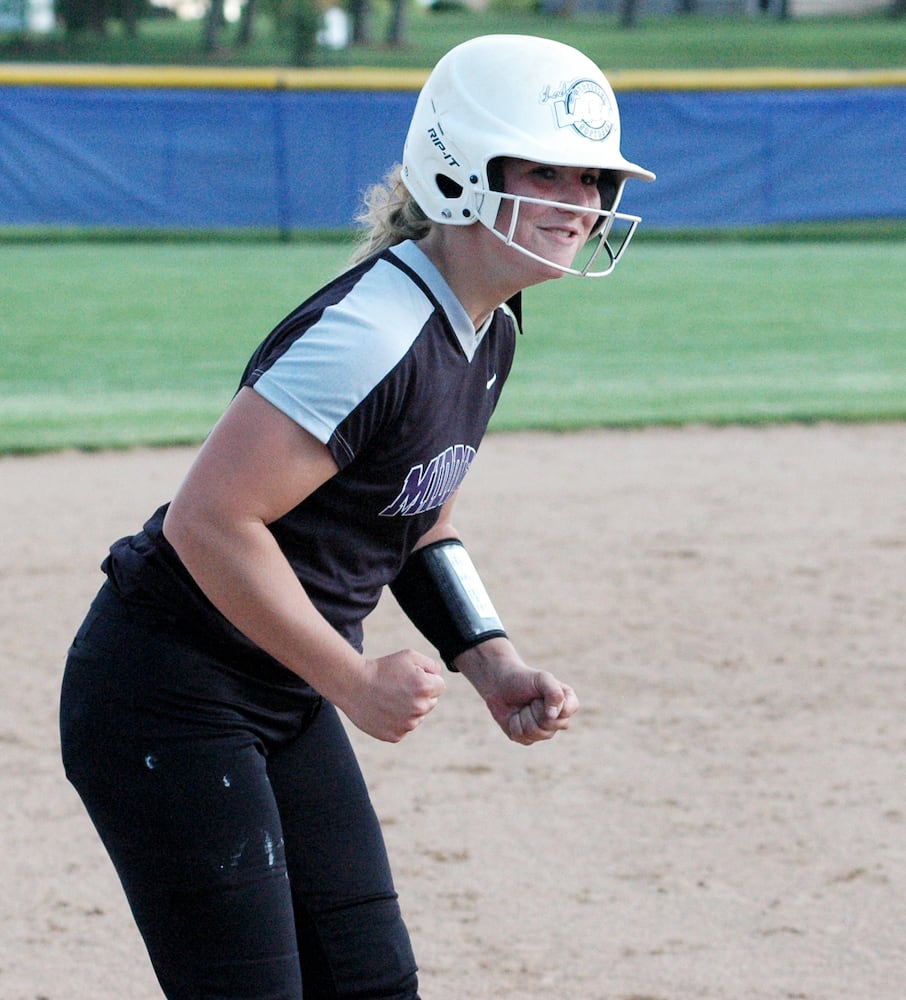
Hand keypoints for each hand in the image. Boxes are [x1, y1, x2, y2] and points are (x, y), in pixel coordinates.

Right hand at [340, 650, 444, 742]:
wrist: (353, 685)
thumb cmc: (382, 668)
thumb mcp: (409, 656)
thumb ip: (432, 665)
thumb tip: (439, 678)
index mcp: (425, 688)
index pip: (440, 686)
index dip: (426, 679)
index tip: (411, 678)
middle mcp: (419, 708)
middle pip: (431, 702)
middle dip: (420, 695)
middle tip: (399, 687)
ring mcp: (407, 724)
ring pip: (418, 716)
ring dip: (409, 708)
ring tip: (390, 698)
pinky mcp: (396, 735)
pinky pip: (404, 727)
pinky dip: (397, 720)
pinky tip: (385, 710)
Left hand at [454, 640, 578, 745]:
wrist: (499, 684)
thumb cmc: (523, 679)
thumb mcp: (542, 678)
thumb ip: (554, 693)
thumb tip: (553, 716)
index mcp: (566, 702)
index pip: (567, 712)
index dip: (552, 705)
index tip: (541, 695)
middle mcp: (557, 719)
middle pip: (550, 725)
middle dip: (535, 710)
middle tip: (530, 700)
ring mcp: (544, 730)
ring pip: (536, 733)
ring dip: (524, 717)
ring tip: (523, 707)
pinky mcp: (528, 738)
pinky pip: (523, 738)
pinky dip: (515, 725)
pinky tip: (515, 716)